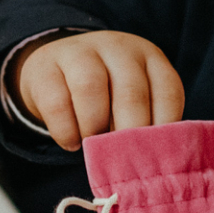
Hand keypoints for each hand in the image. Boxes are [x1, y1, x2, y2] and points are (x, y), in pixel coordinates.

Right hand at [13, 31, 182, 151]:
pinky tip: (72, 142)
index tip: (156, 157)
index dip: (165, 129)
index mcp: (149, 57)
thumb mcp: (132, 97)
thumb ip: (147, 121)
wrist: (53, 66)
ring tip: (95, 148)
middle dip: (128, 134)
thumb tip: (155, 163)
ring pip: (90, 88)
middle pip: (130, 92)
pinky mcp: (45, 68)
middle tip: (125, 159)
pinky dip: (66, 132)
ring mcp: (79, 53)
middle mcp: (117, 49)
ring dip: (94, 128)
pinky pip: (57, 103)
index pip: (168, 92)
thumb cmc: (105, 92)